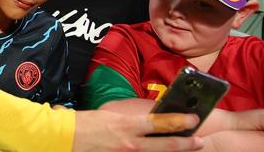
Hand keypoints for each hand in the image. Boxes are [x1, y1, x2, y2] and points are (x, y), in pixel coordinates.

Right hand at [72, 110, 203, 151]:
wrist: (63, 138)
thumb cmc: (82, 124)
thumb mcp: (108, 116)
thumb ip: (128, 121)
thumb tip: (144, 122)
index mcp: (127, 125)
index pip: (160, 123)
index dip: (179, 121)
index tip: (193, 118)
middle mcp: (131, 143)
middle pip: (166, 144)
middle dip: (186, 143)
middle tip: (200, 141)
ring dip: (173, 151)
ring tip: (186, 149)